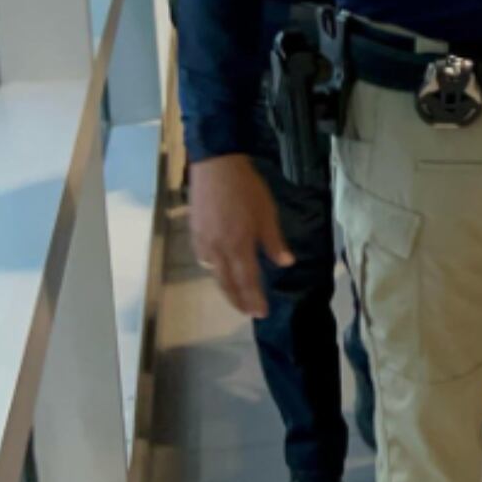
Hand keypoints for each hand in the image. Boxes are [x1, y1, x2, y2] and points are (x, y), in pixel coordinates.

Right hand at [189, 154, 292, 316]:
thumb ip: (275, 242)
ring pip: (213, 273)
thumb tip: (287, 263)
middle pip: (227, 283)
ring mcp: (203, 242)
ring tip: (235, 296)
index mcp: (239, 246)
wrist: (216, 167)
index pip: (247, 281)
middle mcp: (218, 250)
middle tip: (247, 312)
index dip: (254, 299)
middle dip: (238, 300)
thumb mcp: (267, 214)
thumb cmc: (247, 190)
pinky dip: (213, 271)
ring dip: (225, 288)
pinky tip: (218, 270)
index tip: (260, 313)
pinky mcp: (194, 233)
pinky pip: (204, 260)